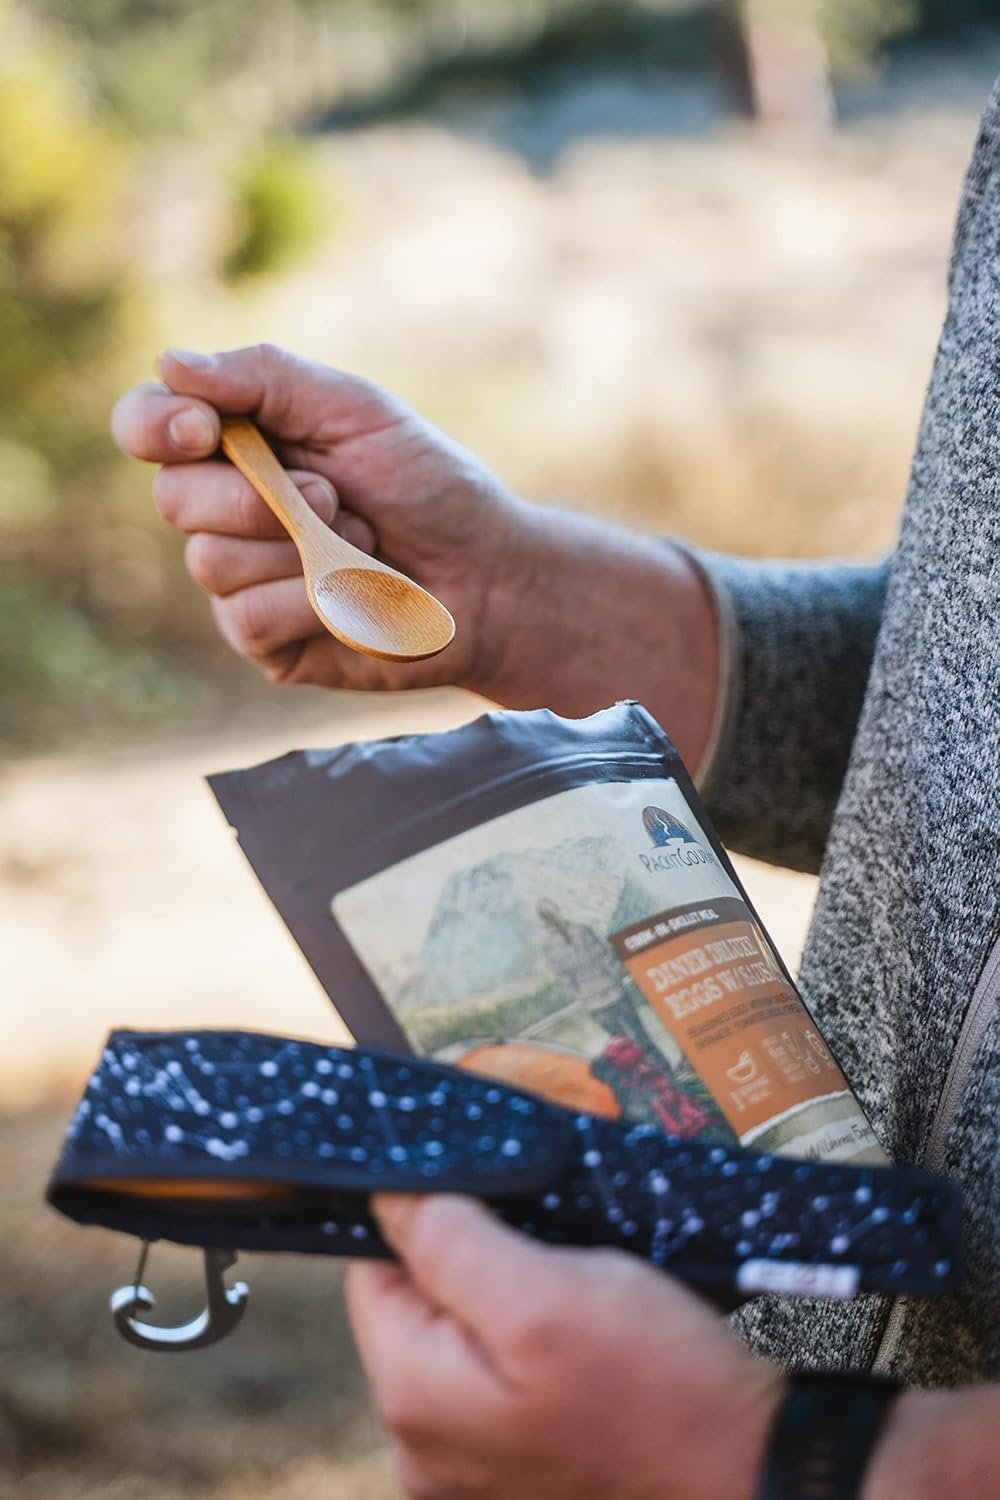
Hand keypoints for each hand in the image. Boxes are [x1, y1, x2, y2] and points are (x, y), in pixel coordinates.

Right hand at [112, 345, 719, 767]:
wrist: (489, 575)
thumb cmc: (428, 486)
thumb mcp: (356, 411)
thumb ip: (267, 377)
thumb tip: (170, 364)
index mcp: (240, 444)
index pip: (148, 426)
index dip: (155, 426)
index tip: (204, 430)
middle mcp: (226, 511)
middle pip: (172, 498)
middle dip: (252, 496)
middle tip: (334, 496)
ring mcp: (241, 579)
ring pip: (210, 562)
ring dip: (301, 550)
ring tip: (362, 545)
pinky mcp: (263, 639)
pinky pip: (247, 618)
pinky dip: (311, 602)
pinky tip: (356, 597)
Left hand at [346, 1194, 782, 1499]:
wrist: (756, 1473)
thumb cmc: (658, 1388)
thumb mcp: (546, 1290)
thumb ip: (450, 1241)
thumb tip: (388, 1196)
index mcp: (414, 1400)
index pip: (373, 1270)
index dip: (430, 1221)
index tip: (497, 1206)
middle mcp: (424, 1451)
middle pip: (418, 1308)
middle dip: (475, 1265)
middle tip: (554, 1255)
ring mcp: (471, 1474)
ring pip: (464, 1342)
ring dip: (511, 1305)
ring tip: (581, 1302)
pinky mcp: (520, 1476)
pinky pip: (500, 1384)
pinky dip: (535, 1351)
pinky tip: (588, 1349)